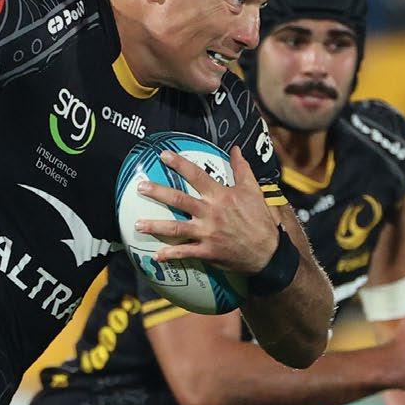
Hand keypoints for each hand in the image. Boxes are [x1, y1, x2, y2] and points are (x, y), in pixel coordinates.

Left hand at [134, 146, 279, 273]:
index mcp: (221, 195)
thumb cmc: (259, 218)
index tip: (163, 155)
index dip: (180, 164)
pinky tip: (155, 256)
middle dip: (158, 192)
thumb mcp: (253, 190)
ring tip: (137, 224)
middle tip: (139, 187)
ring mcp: (207, 233)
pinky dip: (169, 255)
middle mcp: (211, 212)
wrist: (267, 250)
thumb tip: (235, 148)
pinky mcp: (207, 251)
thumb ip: (241, 169)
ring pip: (176, 228)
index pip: (197, 175)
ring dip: (155, 226)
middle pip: (180, 199)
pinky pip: (184, 253)